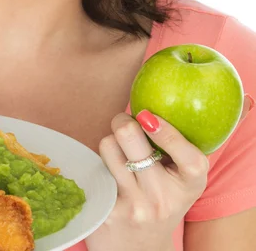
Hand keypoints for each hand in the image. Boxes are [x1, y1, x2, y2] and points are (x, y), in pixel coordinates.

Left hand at [86, 93, 253, 250]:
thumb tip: (250, 99)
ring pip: (109, 145)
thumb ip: (204, 137)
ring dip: (109, 142)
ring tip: (119, 153)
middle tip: (126, 125)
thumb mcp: (189, 175)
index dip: (166, 131)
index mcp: (191, 184)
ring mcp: (135, 207)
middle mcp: (164, 198)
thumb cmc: (165, 197)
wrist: (139, 248)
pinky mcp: (107, 212)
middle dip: (123, 121)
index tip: (149, 117)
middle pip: (131, 135)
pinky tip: (105, 173)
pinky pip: (94, 165)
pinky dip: (97, 162)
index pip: (188, 156)